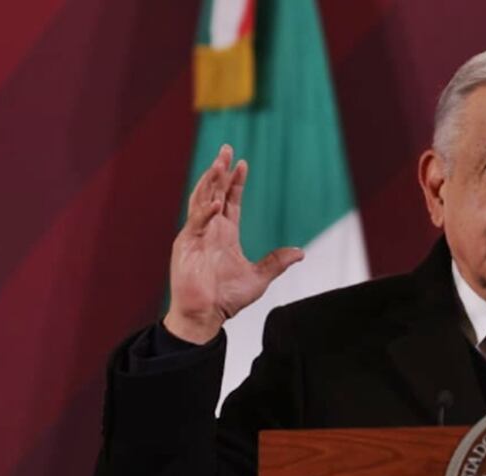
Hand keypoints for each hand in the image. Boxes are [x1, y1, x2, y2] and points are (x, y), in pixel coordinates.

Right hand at [164, 145, 303, 342]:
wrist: (206, 316)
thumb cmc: (227, 298)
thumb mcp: (259, 277)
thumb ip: (277, 262)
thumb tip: (301, 253)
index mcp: (225, 233)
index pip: (230, 201)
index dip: (235, 182)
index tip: (242, 164)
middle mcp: (210, 230)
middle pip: (214, 192)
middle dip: (220, 171)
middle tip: (226, 149)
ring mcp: (196, 235)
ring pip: (201, 200)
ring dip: (209, 181)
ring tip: (218, 163)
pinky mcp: (185, 245)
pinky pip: (195, 223)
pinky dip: (205, 212)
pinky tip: (217, 203)